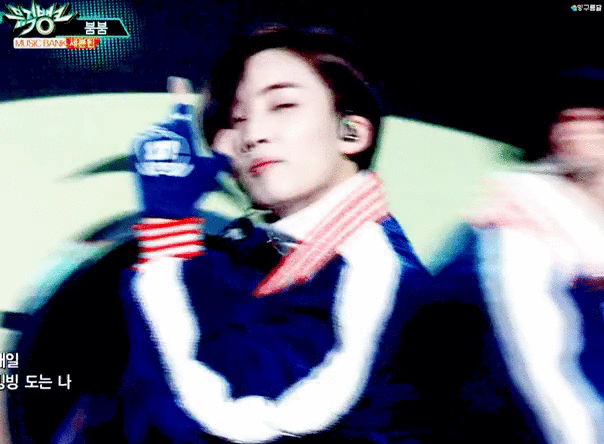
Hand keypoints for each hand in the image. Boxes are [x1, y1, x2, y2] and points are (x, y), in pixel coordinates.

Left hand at [131, 77, 226, 218]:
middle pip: (170, 128)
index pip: (181, 109)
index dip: (179, 94)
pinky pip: (145, 145)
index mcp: (181, 135)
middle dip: (177, 138)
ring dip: (164, 145)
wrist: (165, 211)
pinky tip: (159, 166)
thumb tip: (227, 136)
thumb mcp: (211, 172)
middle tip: (184, 160)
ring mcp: (146, 143)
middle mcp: (162, 134)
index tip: (176, 81)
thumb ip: (220, 152)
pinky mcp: (135, 153)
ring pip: (158, 136)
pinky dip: (152, 151)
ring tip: (171, 167)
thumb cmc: (191, 190)